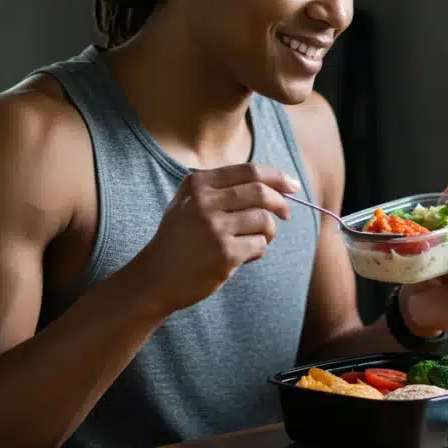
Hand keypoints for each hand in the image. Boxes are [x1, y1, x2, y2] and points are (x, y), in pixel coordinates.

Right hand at [131, 162, 300, 314]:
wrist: (156, 277)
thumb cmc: (179, 239)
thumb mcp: (189, 203)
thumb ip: (222, 188)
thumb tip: (276, 184)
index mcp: (198, 184)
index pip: (250, 171)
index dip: (277, 177)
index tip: (292, 186)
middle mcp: (205, 202)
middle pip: (261, 192)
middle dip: (281, 202)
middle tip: (286, 213)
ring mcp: (214, 228)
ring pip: (264, 220)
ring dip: (269, 231)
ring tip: (257, 240)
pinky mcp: (224, 254)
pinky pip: (260, 245)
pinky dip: (259, 250)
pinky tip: (244, 256)